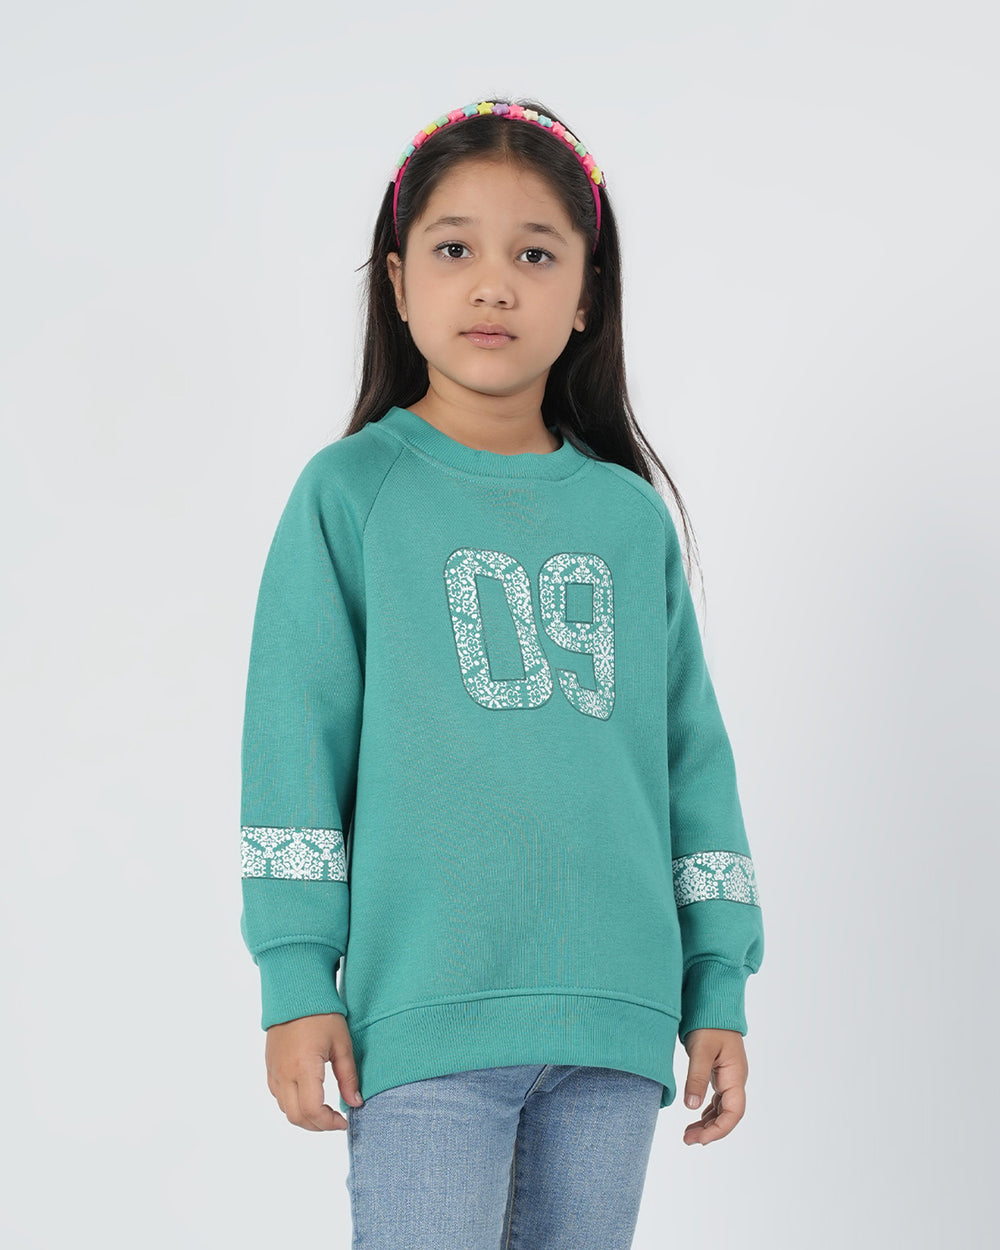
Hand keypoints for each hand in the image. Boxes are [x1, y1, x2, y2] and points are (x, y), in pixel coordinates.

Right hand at [264, 1012, 362, 1130]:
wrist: (296, 993)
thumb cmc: (322, 1015)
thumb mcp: (342, 1044)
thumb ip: (348, 1077)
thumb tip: (355, 1103)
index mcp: (304, 1067)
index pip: (312, 1110)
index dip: (329, 1123)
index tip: (344, 1120)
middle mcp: (284, 1073)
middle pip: (296, 1117)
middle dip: (317, 1126)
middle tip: (335, 1120)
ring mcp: (274, 1071)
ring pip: (285, 1109)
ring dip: (304, 1116)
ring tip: (324, 1109)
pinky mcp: (269, 1067)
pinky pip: (278, 1096)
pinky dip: (293, 1104)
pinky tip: (308, 1096)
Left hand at [680, 1028, 747, 1145]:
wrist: (712, 1005)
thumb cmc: (709, 1024)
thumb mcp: (701, 1050)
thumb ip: (696, 1078)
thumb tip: (691, 1107)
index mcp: (735, 1075)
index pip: (734, 1111)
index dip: (720, 1129)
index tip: (701, 1139)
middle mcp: (735, 1079)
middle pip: (728, 1114)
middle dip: (711, 1130)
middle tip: (688, 1140)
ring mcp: (729, 1077)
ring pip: (722, 1109)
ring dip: (708, 1124)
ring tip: (688, 1135)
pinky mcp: (720, 1074)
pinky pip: (717, 1100)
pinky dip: (707, 1112)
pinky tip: (696, 1119)